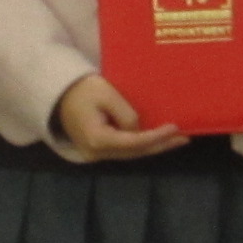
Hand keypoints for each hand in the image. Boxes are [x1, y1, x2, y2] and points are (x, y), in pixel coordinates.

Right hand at [53, 73, 185, 160]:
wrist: (58, 93)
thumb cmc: (82, 89)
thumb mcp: (106, 94)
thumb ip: (126, 114)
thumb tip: (140, 130)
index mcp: (97, 139)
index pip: (133, 142)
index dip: (156, 137)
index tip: (175, 128)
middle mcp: (97, 153)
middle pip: (135, 153)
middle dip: (160, 146)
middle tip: (184, 138)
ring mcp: (97, 153)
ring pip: (130, 153)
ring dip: (154, 146)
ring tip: (176, 139)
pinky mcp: (98, 149)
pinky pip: (124, 149)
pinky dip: (141, 144)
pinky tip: (157, 139)